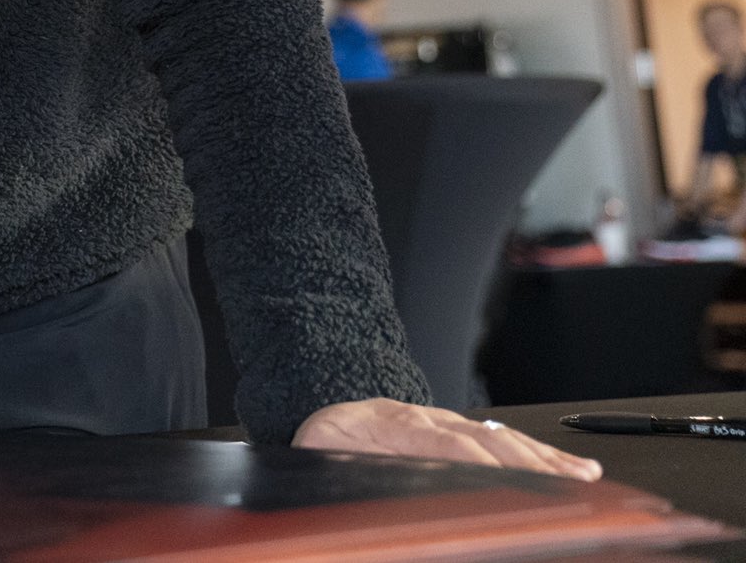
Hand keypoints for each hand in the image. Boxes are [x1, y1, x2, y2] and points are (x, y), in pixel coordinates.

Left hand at [294, 399, 600, 479]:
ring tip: (582, 475)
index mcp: (391, 426)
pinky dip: (532, 451)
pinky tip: (562, 463)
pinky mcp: (450, 428)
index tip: (513, 480)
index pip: (446, 443)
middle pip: (484, 438)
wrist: (317, 415)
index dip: (481, 460)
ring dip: (542, 457)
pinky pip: (495, 437)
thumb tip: (386, 484)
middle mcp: (422, 419)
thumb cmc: (323, 445)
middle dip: (530, 461)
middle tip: (569, 484)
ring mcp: (440, 422)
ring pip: (496, 436)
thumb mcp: (328, 458)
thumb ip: (357, 471)